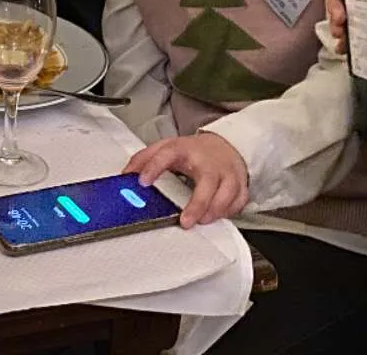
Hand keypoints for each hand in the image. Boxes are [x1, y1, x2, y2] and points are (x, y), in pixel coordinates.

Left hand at [121, 133, 248, 227]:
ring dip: (214, 212)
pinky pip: (238, 203)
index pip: (167, 155)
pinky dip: (229, 212)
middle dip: (198, 205)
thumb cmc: (194, 151)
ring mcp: (227, 174)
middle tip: (185, 222)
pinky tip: (217, 215)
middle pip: (207, 184)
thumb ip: (144, 159)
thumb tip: (126, 175)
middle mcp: (208, 162)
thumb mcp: (167, 148)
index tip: (143, 181)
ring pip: (227, 196)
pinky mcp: (240, 185)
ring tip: (201, 221)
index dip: (153, 167)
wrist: (226, 145)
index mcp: (185, 150)